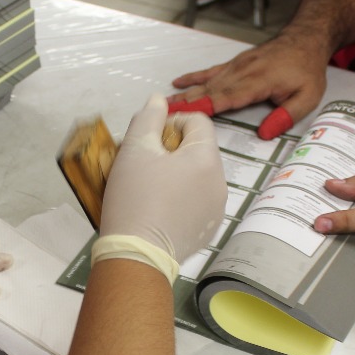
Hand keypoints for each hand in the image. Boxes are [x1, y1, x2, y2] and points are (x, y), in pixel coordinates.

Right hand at [100, 94, 226, 261]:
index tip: (148, 138)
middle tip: (143, 164)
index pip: (197, 121)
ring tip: (149, 188)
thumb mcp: (134, 150)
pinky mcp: (208, 229)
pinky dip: (180, 199)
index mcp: (206, 158)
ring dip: (176, 174)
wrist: (137, 255)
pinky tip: (158, 210)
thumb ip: (148, 118)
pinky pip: (196, 202)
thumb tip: (158, 100)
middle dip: (172, 150)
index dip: (171, 121)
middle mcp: (220, 182)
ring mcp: (217, 208)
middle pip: (198, 150)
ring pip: (197, 177)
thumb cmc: (135, 198)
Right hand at [168, 28, 330, 119]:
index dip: (205, 106)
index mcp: (258, 82)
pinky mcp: (235, 63)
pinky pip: (210, 70)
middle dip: (186, 102)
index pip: (227, 97)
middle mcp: (243, 72)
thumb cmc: (307, 69)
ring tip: (166, 103)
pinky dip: (193, 76)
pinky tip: (179, 82)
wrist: (306, 39)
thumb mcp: (308, 97)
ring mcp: (236, 66)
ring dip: (185, 93)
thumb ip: (286, 116)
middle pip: (209, 90)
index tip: (186, 114)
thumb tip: (265, 133)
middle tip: (164, 113)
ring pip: (206, 81)